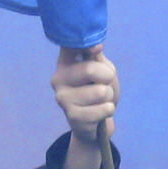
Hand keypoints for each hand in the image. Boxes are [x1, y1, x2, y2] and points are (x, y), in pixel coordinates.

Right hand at [53, 46, 118, 168]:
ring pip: (101, 91)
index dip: (86, 45)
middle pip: (90, 69)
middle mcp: (58, 78)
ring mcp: (62, 98)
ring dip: (109, 97)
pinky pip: (104, 109)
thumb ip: (97, 57)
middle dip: (107, 78)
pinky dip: (109, 110)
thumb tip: (95, 46)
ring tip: (100, 101)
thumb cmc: (99, 90)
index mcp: (65, 61)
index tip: (95, 50)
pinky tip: (100, 113)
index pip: (70, 44)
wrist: (97, 123)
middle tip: (104, 85)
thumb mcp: (103, 69)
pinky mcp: (72, 116)